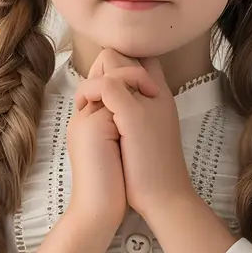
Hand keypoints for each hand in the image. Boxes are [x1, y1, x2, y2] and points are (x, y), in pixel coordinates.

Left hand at [73, 48, 194, 224]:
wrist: (165, 198)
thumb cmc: (151, 175)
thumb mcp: (144, 138)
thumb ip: (132, 117)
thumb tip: (112, 110)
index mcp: (160, 99)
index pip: (141, 61)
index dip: (119, 68)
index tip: (105, 90)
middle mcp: (156, 93)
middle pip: (123, 54)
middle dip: (102, 70)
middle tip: (94, 99)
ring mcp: (147, 101)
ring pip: (114, 60)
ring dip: (96, 78)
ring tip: (90, 107)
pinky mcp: (134, 114)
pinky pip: (108, 84)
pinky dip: (92, 91)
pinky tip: (86, 111)